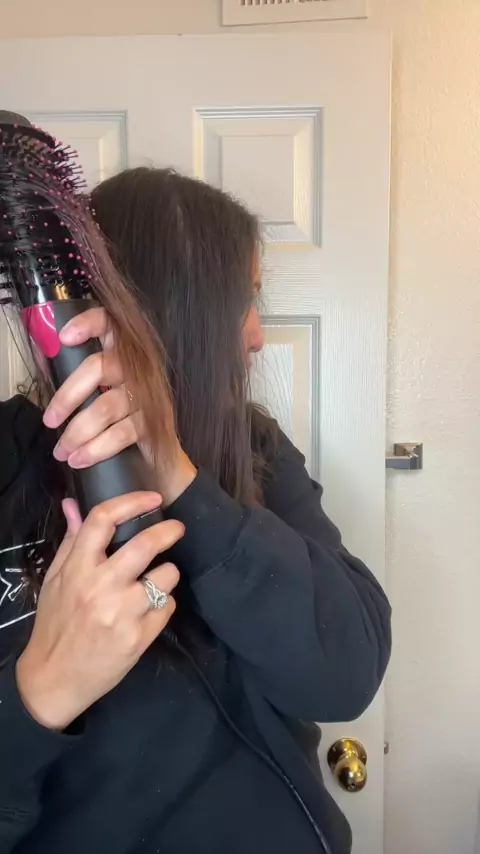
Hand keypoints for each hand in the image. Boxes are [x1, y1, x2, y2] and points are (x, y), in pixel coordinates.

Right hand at [16, 492, 183, 730]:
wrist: (54, 678)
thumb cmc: (55, 624)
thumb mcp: (56, 580)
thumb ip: (71, 541)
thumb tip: (74, 504)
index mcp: (78, 568)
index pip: (103, 520)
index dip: (132, 501)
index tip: (152, 498)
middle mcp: (101, 587)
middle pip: (145, 544)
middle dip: (168, 530)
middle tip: (176, 528)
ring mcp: (122, 613)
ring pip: (166, 575)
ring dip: (168, 572)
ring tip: (159, 578)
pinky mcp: (139, 638)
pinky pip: (168, 606)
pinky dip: (164, 603)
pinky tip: (151, 608)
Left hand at [43, 307, 196, 505]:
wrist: (166, 463)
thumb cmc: (129, 427)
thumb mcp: (109, 396)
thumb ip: (87, 382)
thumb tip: (48, 376)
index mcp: (125, 356)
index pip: (109, 324)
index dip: (88, 323)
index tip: (65, 338)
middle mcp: (140, 369)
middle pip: (99, 367)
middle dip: (67, 396)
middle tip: (49, 421)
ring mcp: (149, 396)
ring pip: (104, 406)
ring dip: (76, 432)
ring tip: (62, 451)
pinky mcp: (154, 423)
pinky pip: (119, 433)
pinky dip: (95, 449)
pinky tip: (80, 459)